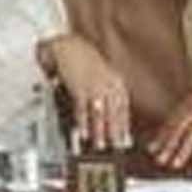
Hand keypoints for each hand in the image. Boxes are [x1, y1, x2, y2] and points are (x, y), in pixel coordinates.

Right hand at [37, 35, 129, 150]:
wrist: (66, 44)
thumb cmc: (81, 58)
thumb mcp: (100, 73)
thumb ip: (105, 90)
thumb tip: (103, 112)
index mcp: (115, 81)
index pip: (122, 107)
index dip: (123, 124)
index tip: (124, 138)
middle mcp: (108, 84)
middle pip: (113, 113)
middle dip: (114, 132)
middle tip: (115, 147)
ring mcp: (94, 86)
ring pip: (99, 114)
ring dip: (100, 132)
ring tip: (99, 145)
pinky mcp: (79, 87)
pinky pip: (82, 109)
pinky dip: (83, 123)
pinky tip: (83, 133)